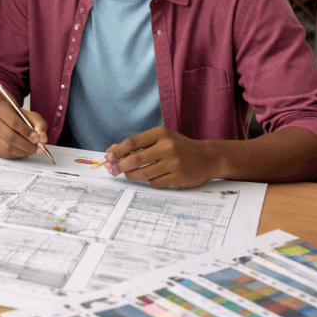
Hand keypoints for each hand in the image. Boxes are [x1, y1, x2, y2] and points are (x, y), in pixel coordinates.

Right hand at [0, 101, 46, 158]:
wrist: (5, 121)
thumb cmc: (19, 118)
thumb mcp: (32, 117)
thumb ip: (40, 126)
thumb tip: (42, 138)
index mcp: (0, 108)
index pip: (13, 121)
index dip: (26, 132)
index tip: (37, 138)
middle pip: (9, 136)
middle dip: (26, 145)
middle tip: (37, 148)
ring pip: (6, 146)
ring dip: (22, 151)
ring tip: (31, 151)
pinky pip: (2, 153)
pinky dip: (15, 155)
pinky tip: (21, 151)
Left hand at [104, 127, 222, 188]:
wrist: (208, 158)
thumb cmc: (179, 147)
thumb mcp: (161, 139)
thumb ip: (139, 144)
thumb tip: (112, 151)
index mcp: (161, 134)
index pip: (132, 142)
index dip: (117, 151)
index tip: (107, 157)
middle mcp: (168, 147)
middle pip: (134, 159)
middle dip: (119, 166)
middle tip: (111, 170)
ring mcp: (174, 163)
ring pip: (142, 173)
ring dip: (131, 175)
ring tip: (127, 174)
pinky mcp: (178, 177)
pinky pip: (154, 182)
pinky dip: (148, 181)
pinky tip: (150, 177)